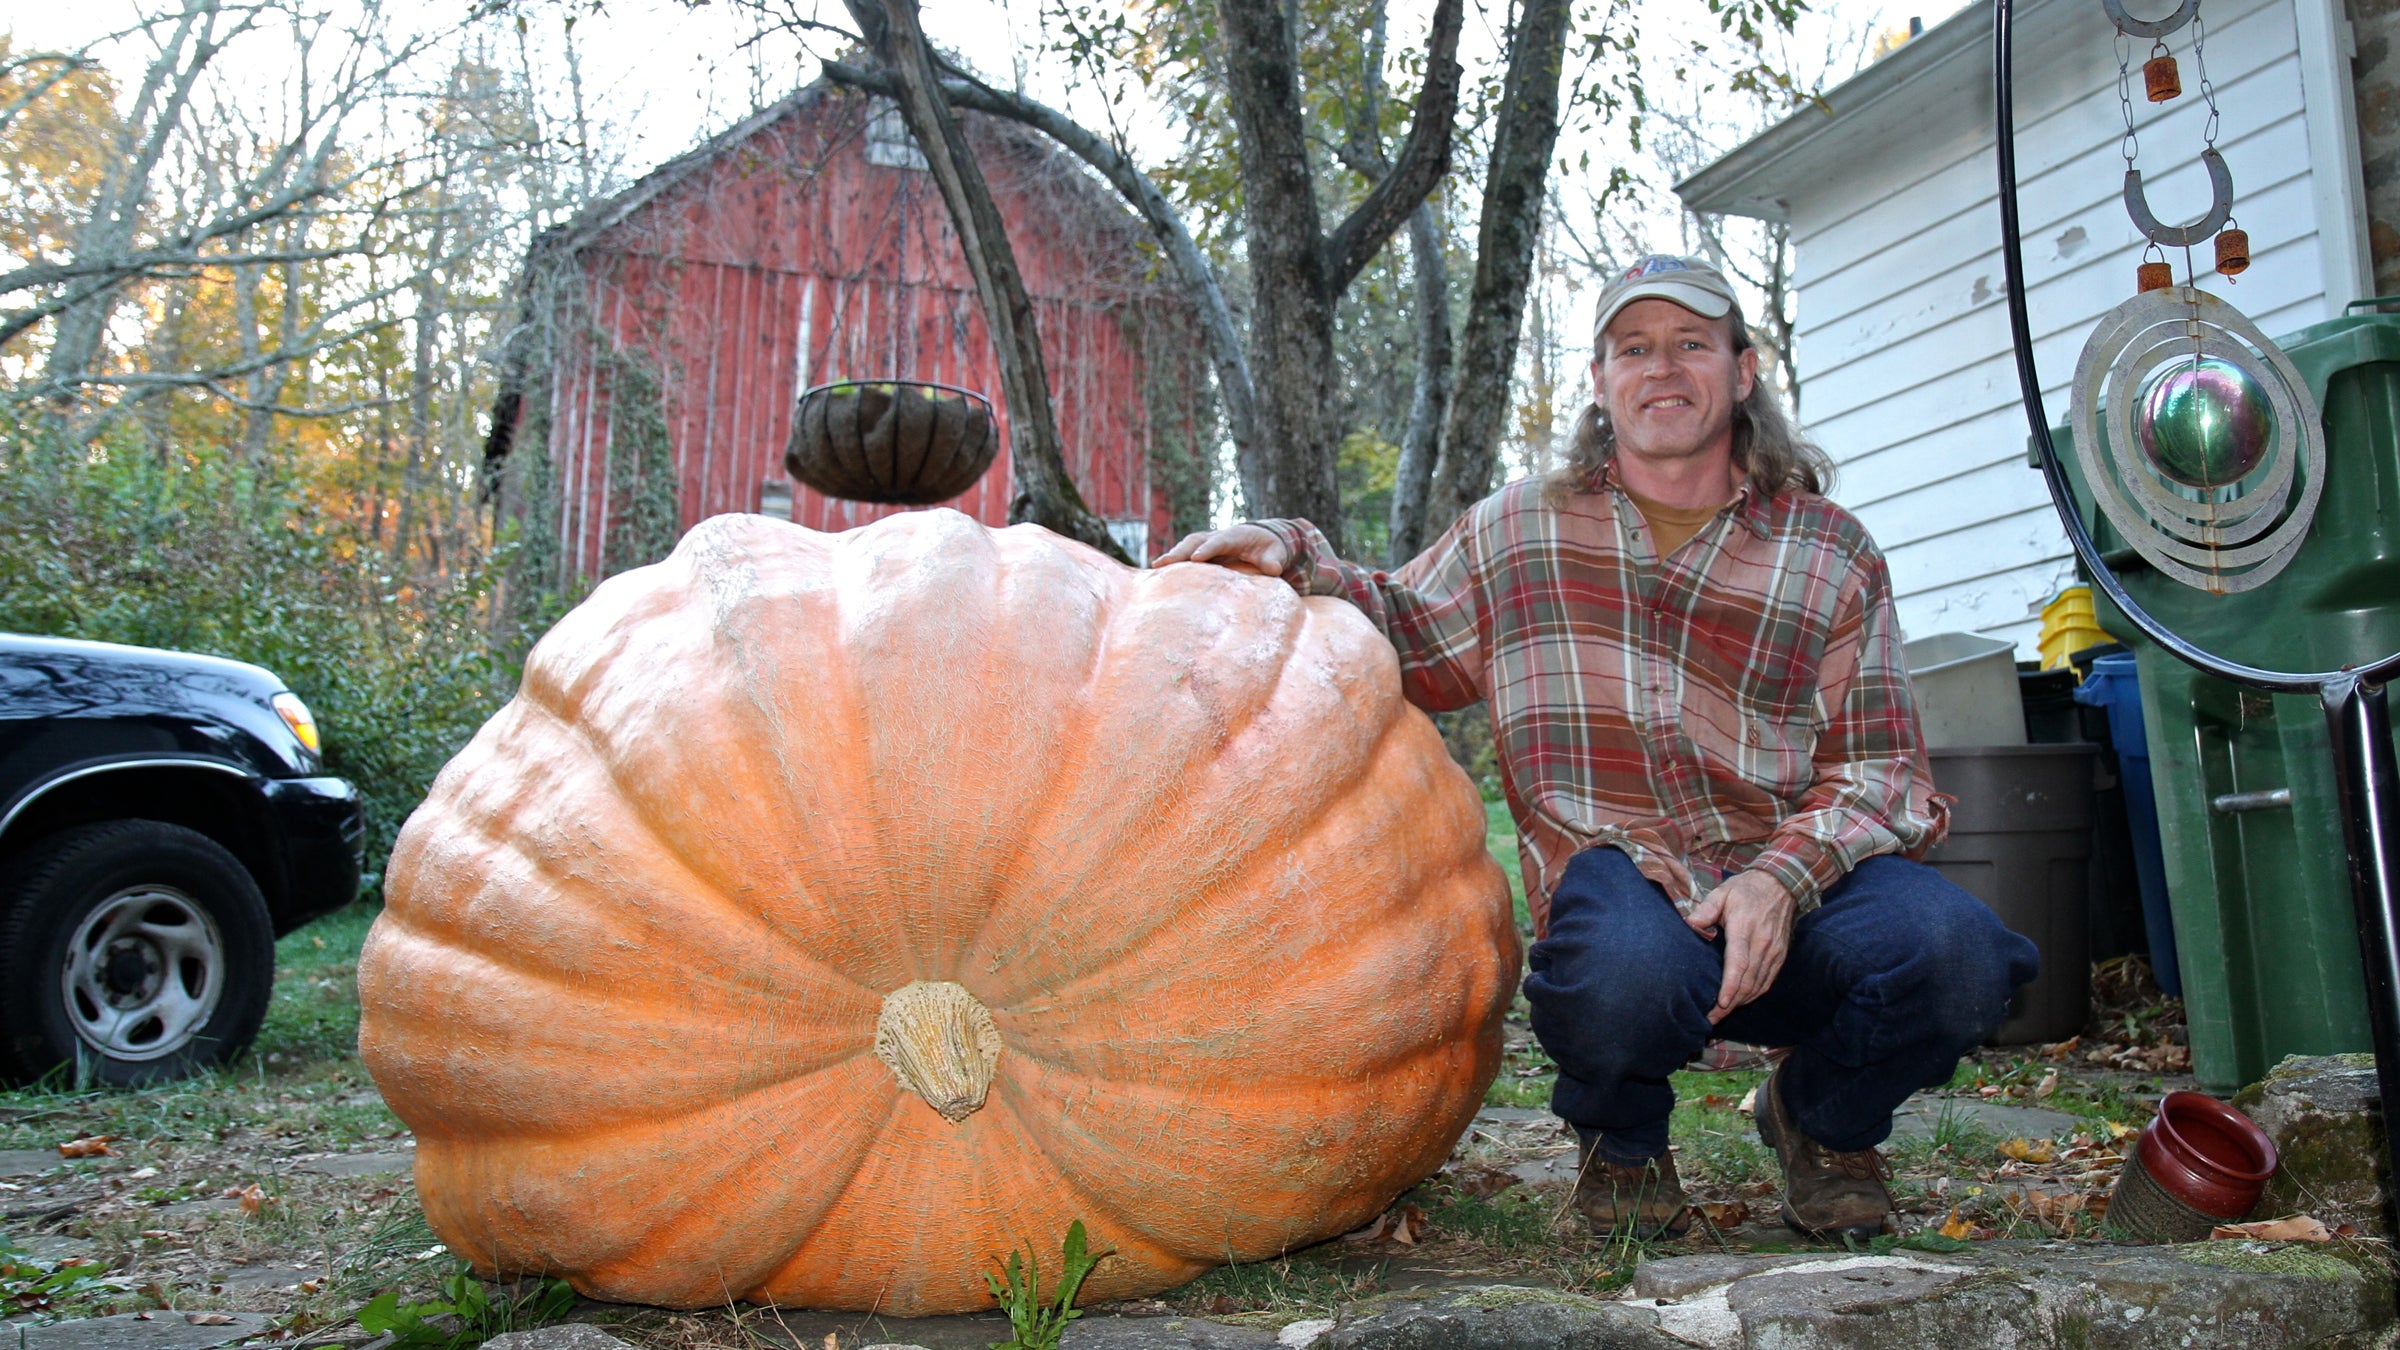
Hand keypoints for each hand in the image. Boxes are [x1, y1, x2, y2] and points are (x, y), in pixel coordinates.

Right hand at [1150, 524, 1289, 575]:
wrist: (1263, 539)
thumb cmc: (1269, 549)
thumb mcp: (1276, 555)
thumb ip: (1274, 561)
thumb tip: (1273, 570)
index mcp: (1235, 536)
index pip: (1219, 541)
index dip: (1208, 549)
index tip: (1196, 558)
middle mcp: (1217, 537)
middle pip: (1195, 541)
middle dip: (1180, 551)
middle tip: (1163, 563)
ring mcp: (1208, 543)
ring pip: (1187, 545)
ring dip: (1172, 555)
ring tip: (1155, 568)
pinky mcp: (1202, 551)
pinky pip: (1185, 554)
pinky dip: (1173, 561)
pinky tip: (1159, 573)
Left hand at [1685, 871, 1797, 1024]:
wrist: (1781, 884)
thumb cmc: (1746, 889)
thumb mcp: (1723, 892)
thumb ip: (1706, 909)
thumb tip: (1691, 923)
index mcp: (1745, 928)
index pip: (1739, 963)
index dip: (1730, 986)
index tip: (1720, 1004)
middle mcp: (1762, 943)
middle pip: (1748, 981)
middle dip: (1730, 1004)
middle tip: (1711, 1019)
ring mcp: (1774, 951)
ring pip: (1758, 985)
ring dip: (1741, 1002)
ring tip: (1721, 1015)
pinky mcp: (1780, 955)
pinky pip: (1768, 981)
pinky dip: (1755, 994)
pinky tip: (1741, 1001)